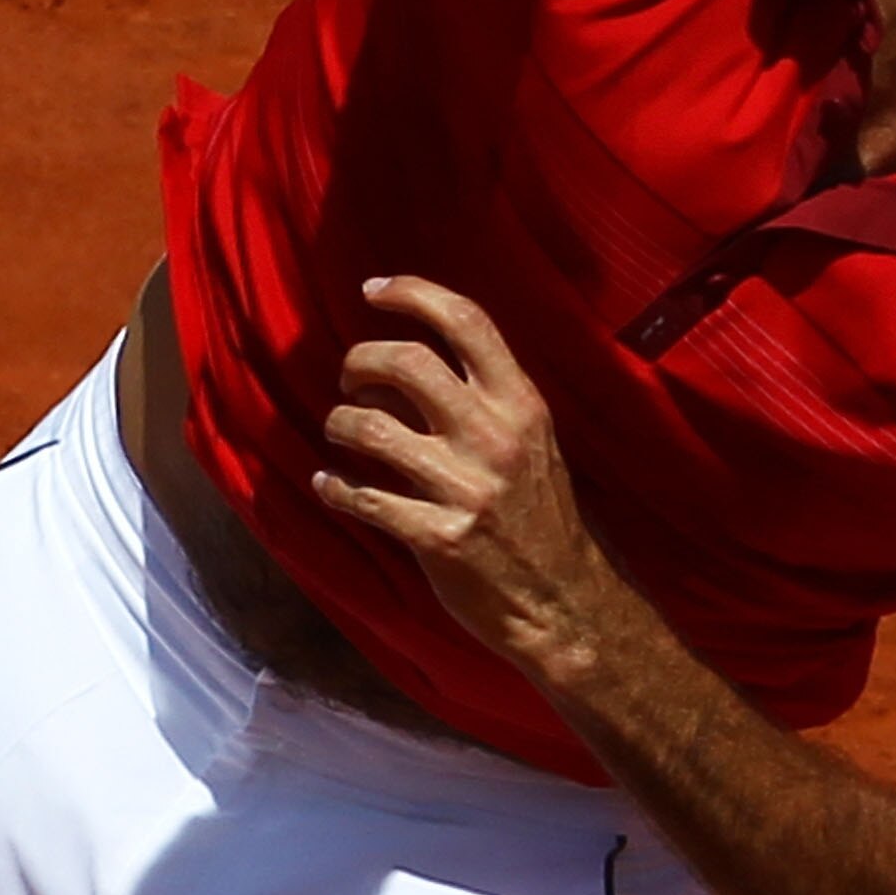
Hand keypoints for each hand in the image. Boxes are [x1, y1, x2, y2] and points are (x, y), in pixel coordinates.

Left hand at [311, 279, 612, 684]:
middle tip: (349, 378)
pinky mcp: (438, 538)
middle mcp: (494, 437)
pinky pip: (363, 499)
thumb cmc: (542, 520)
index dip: (412, 293)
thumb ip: (478, 402)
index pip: (465, 321)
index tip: (374, 290)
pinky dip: (335, 488)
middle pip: (405, 360)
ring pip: (370, 428)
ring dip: (339, 423)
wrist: (566, 604)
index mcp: (521, 405)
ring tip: (339, 431)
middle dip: (359, 360)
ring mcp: (465, 489)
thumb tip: (397, 371)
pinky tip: (329, 486)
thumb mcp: (531, 446)